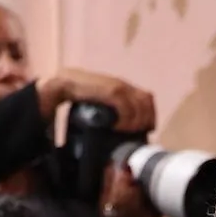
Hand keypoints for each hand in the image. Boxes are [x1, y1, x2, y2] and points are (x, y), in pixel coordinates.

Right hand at [35, 68, 155, 133]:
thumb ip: (112, 109)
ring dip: (136, 121)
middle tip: (136, 133)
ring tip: (125, 131)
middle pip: (147, 101)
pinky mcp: (110, 91)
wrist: (65, 83)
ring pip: (140, 105)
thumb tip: (120, 127)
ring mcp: (118, 87)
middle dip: (145, 119)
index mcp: (124, 87)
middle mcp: (124, 85)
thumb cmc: (81, 95)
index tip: (145, 130)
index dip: (150, 114)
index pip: (148, 98)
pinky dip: (125, 119)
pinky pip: (126, 107)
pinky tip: (117, 126)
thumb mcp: (102, 102)